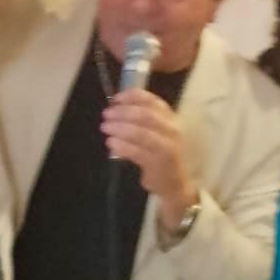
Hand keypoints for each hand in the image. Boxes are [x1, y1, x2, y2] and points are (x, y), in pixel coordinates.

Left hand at [101, 89, 197, 224]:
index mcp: (170, 118)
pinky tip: (110, 143)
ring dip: (119, 128)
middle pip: (145, 115)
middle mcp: (171, 130)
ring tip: (105, 128)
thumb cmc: (160, 154)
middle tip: (106, 115)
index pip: (151, 100)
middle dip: (122, 112)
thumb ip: (141, 119)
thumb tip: (115, 107)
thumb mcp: (156, 132)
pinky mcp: (158, 163)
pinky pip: (136, 151)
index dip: (131, 97)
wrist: (174, 182)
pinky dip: (121, 145)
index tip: (114, 99)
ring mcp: (166, 147)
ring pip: (140, 133)